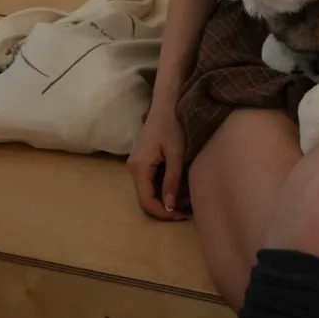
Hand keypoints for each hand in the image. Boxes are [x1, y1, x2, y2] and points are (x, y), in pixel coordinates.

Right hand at [127, 82, 190, 220]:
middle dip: (163, 208)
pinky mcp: (144, 159)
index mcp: (139, 167)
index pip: (146, 200)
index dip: (162, 212)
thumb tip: (169, 207)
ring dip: (163, 198)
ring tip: (184, 201)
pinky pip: (150, 180)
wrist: (167, 101)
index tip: (180, 216)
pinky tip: (177, 187)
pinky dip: (162, 187)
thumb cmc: (173, 124)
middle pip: (145, 197)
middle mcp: (133, 167)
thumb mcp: (177, 153)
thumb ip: (172, 180)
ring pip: (147, 189)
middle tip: (185, 211)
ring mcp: (137, 163)